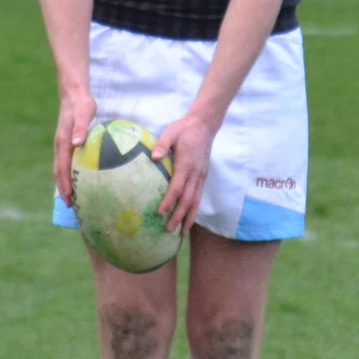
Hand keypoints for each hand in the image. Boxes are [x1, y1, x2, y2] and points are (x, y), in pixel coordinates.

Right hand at [52, 85, 94, 203]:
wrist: (73, 94)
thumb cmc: (81, 104)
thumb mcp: (84, 113)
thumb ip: (80, 128)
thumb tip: (77, 144)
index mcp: (63, 142)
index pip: (62, 168)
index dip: (65, 184)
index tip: (69, 198)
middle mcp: (60, 146)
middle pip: (58, 172)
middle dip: (62, 189)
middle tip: (70, 206)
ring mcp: (61, 145)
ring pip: (60, 168)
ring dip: (64, 183)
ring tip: (73, 198)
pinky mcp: (66, 143)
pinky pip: (65, 162)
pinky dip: (69, 174)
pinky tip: (80, 180)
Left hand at [150, 108, 222, 236]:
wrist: (204, 125)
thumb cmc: (184, 129)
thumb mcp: (171, 132)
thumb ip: (163, 145)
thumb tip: (154, 157)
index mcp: (186, 164)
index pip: (177, 187)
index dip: (169, 201)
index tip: (160, 212)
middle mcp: (196, 174)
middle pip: (187, 199)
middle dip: (178, 216)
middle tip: (168, 230)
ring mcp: (201, 176)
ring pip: (196, 201)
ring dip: (189, 217)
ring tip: (182, 232)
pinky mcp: (203, 176)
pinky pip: (198, 196)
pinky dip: (194, 209)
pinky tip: (189, 218)